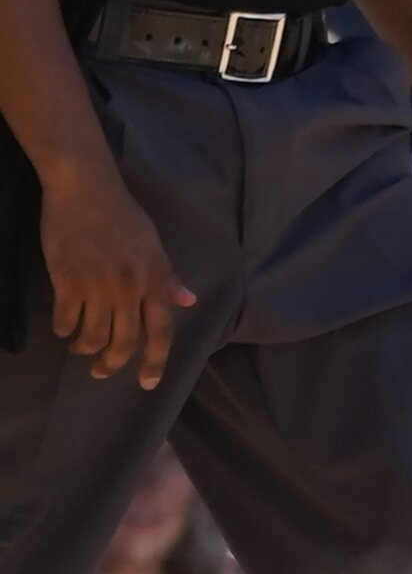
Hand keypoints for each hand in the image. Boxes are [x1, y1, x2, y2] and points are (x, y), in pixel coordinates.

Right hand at [39, 164, 196, 389]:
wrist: (85, 190)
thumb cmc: (123, 216)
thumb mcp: (154, 246)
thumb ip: (168, 278)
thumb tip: (188, 302)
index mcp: (154, 282)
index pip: (160, 333)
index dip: (155, 361)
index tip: (148, 383)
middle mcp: (129, 290)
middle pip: (124, 342)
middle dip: (113, 364)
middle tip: (101, 373)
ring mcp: (97, 287)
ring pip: (93, 335)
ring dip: (85, 349)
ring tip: (80, 349)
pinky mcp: (67, 280)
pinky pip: (65, 318)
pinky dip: (63, 329)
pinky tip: (63, 330)